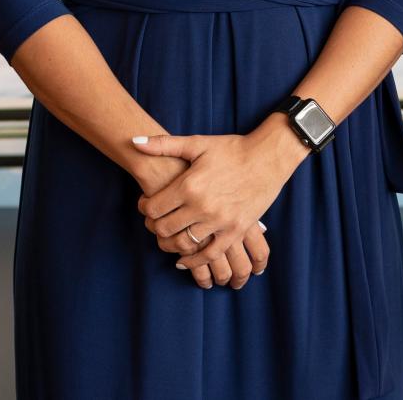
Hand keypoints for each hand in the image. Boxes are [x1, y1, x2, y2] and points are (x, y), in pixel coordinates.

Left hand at [133, 131, 297, 284]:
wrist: (268, 157)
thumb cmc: (232, 149)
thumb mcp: (197, 143)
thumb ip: (163, 144)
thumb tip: (134, 141)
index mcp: (189, 184)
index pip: (153, 208)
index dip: (144, 208)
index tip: (146, 205)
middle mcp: (202, 206)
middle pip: (164, 229)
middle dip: (154, 227)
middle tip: (154, 222)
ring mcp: (219, 221)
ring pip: (183, 244)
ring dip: (169, 245)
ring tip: (167, 238)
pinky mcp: (234, 231)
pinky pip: (209, 255)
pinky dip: (193, 262)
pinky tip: (183, 261)